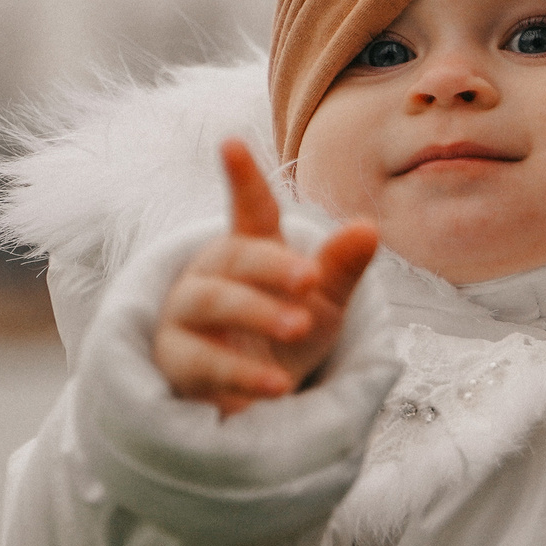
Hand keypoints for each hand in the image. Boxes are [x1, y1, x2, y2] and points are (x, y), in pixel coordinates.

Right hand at [153, 138, 380, 415]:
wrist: (248, 401)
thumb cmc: (284, 336)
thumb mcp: (322, 303)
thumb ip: (340, 268)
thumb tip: (369, 227)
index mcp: (248, 251)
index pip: (248, 211)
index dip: (242, 179)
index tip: (232, 143)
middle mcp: (208, 276)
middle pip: (233, 257)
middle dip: (271, 265)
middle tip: (311, 278)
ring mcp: (185, 317)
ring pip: (210, 304)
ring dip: (257, 313)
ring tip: (300, 327)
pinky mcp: (176, 364)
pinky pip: (203, 365)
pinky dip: (243, 375)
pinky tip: (278, 386)